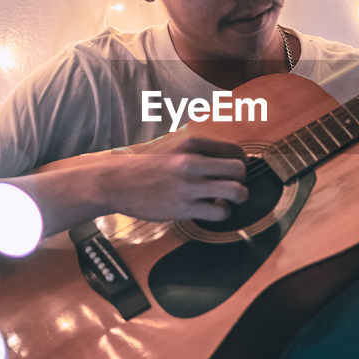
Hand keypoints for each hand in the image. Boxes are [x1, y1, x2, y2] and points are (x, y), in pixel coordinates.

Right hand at [100, 135, 248, 221]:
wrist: (116, 182)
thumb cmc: (146, 167)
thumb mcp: (173, 149)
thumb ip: (199, 154)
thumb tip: (227, 162)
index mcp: (192, 144)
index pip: (235, 150)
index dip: (242, 163)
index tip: (236, 173)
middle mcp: (192, 162)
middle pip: (240, 169)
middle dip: (242, 181)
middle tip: (232, 188)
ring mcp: (188, 186)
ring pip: (236, 191)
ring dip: (237, 198)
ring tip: (226, 201)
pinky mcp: (183, 207)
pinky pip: (219, 212)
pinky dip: (221, 214)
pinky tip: (211, 211)